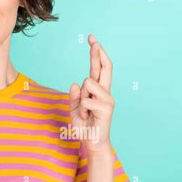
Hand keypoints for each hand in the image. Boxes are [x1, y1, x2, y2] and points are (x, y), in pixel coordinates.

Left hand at [69, 34, 114, 155]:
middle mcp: (105, 91)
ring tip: (85, 111)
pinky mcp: (106, 108)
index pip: (98, 67)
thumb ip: (75, 95)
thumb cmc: (84, 124)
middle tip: (93, 39)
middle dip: (97, 53)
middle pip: (104, 67)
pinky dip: (82, 109)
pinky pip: (85, 100)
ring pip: (87, 83)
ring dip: (81, 98)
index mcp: (97, 89)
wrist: (91, 142)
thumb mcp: (75, 107)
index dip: (96, 53)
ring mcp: (107, 99)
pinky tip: (88, 117)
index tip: (92, 39)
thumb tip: (75, 83)